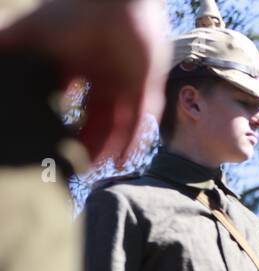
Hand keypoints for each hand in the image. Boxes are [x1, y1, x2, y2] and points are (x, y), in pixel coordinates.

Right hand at [0, 0, 168, 166]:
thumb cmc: (68, 12)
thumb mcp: (28, 33)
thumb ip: (2, 45)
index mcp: (77, 69)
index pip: (68, 104)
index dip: (61, 125)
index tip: (49, 148)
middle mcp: (103, 79)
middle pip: (95, 120)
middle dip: (87, 144)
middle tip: (75, 169)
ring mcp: (126, 82)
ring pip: (118, 124)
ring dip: (108, 147)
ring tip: (95, 169)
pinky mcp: (147, 84)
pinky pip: (141, 118)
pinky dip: (132, 139)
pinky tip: (122, 158)